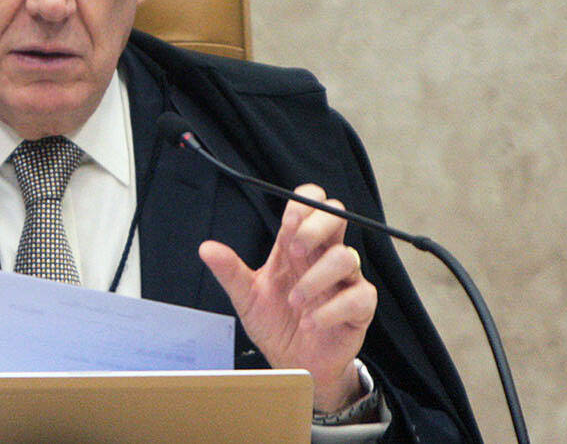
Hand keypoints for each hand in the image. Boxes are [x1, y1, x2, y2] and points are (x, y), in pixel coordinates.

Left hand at [199, 184, 376, 411]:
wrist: (292, 363)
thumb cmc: (276, 323)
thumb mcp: (247, 296)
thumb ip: (230, 271)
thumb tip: (207, 248)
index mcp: (296, 246)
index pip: (311, 204)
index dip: (303, 205)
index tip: (288, 224)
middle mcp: (323, 257)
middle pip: (337, 216)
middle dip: (316, 228)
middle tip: (295, 251)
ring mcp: (344, 280)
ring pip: (346, 257)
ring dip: (316, 278)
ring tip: (294, 301)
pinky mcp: (359, 308)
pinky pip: (358, 297)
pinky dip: (330, 310)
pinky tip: (310, 322)